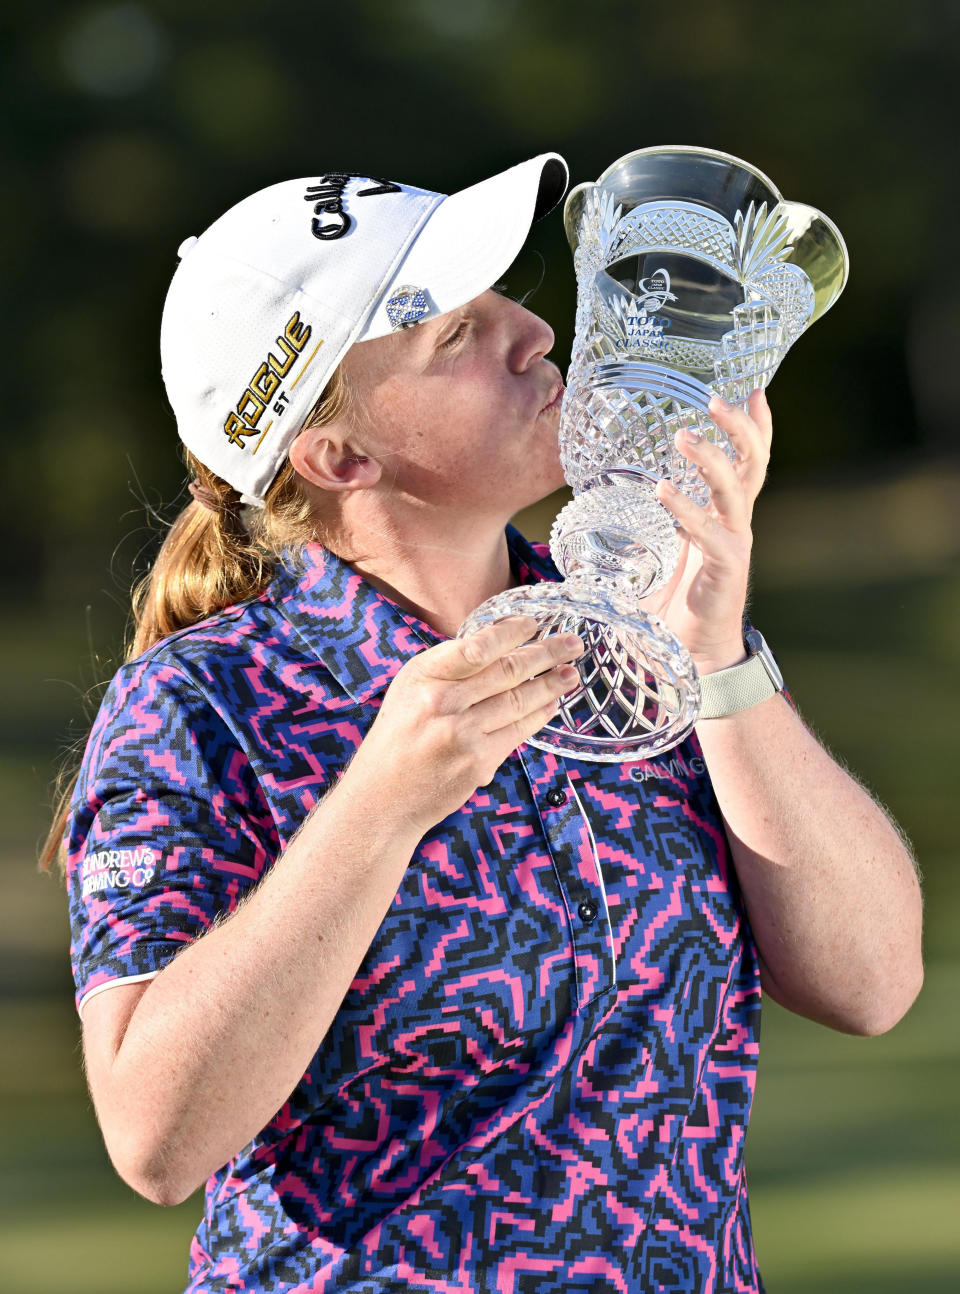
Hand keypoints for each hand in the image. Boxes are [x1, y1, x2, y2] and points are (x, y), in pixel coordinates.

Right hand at [345, 617, 582, 834]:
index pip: (476, 646)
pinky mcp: (478, 762)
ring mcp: (462, 734)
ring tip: (571, 672)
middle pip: (506, 671)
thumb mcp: (410, 689)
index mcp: (423, 677)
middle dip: (546, 653)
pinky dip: (539, 714)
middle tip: (572, 643)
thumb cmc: (400, 737)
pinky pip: (519, 730)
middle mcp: (442, 703)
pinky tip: (551, 703)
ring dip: (551, 684)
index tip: (533, 624)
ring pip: (519, 700)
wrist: (385, 796)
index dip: (511, 633)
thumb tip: (499, 641)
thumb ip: (448, 667)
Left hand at [642, 389, 772, 673]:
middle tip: (715, 399)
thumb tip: (586, 517)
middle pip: (752, 464)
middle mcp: (733, 524)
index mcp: (721, 516)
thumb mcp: (654, 559)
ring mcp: (734, 545)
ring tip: (684, 436)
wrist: (694, 658)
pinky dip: (687, 510)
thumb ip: (633, 534)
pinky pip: (711, 533)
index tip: (751, 389)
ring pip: (735, 490)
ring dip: (711, 459)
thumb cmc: (674, 607)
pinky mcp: (726, 570)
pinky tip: (663, 491)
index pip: (746, 463)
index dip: (752, 428)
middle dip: (739, 428)